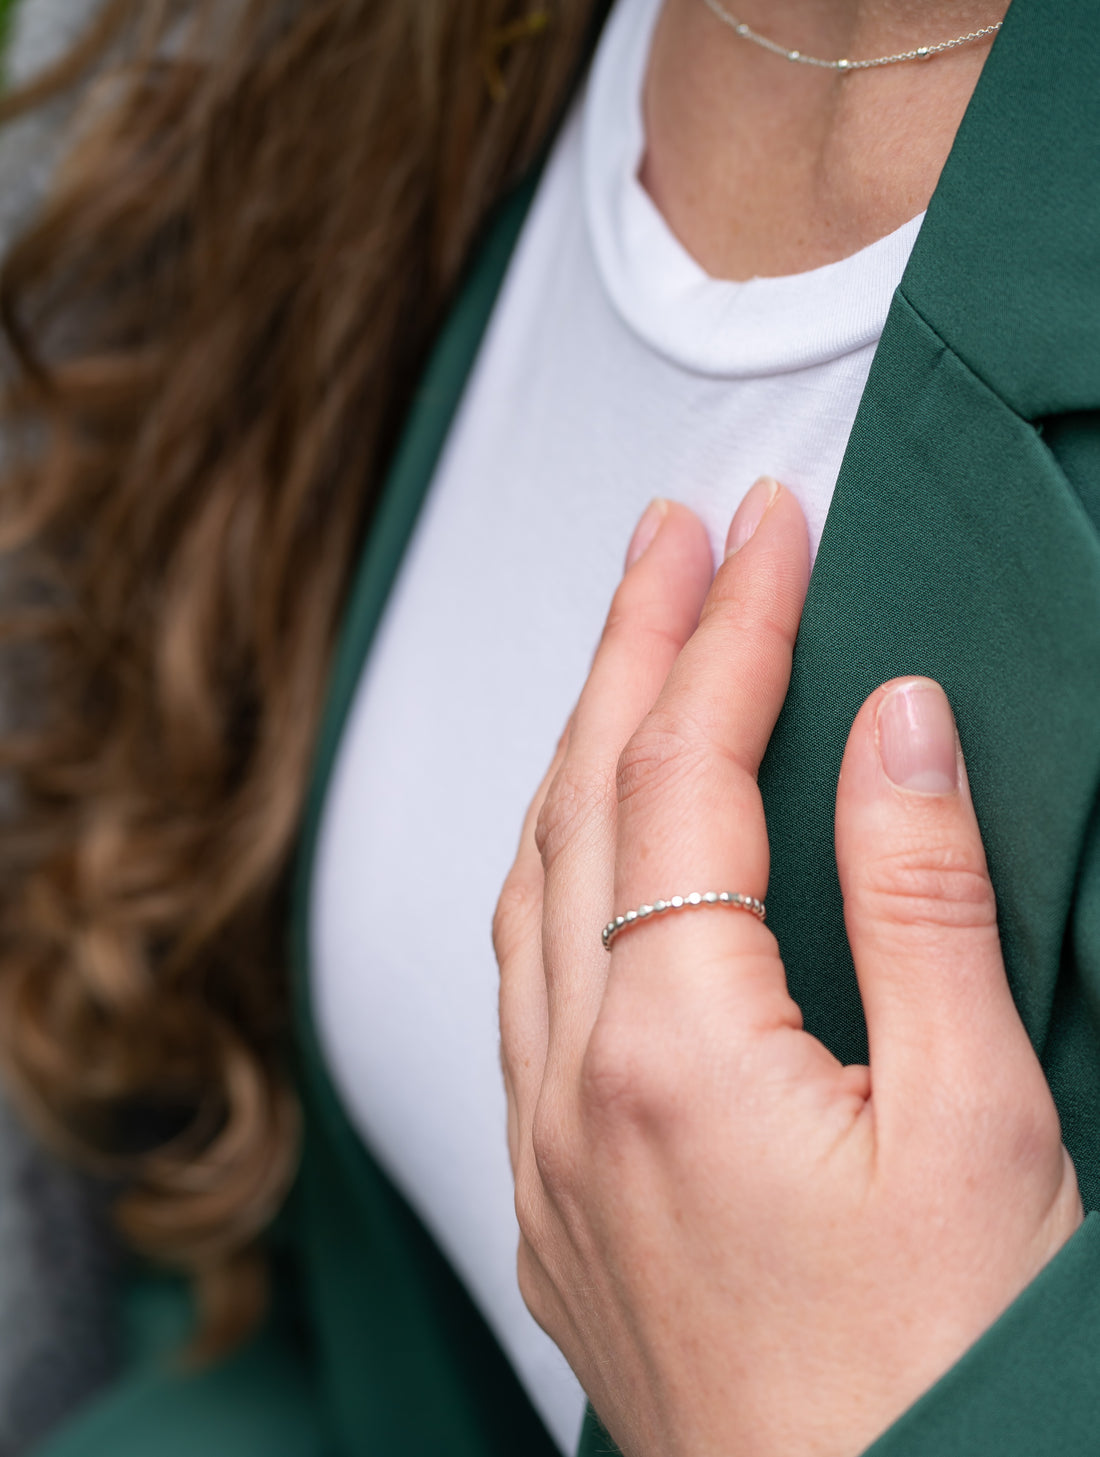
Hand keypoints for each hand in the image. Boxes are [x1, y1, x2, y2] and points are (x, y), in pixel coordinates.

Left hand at [494, 483, 1082, 1456]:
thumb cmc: (940, 1390)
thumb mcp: (980, 1126)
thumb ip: (920, 902)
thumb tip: (896, 724)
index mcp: (669, 1056)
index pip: (682, 774)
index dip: (728, 631)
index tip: (763, 531)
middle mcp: (573, 1093)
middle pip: (580, 804)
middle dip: (631, 648)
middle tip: (673, 540)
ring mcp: (549, 1152)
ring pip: (530, 889)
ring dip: (580, 753)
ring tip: (628, 654)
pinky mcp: (560, 1202)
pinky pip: (521, 986)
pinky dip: (555, 873)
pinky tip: (584, 848)